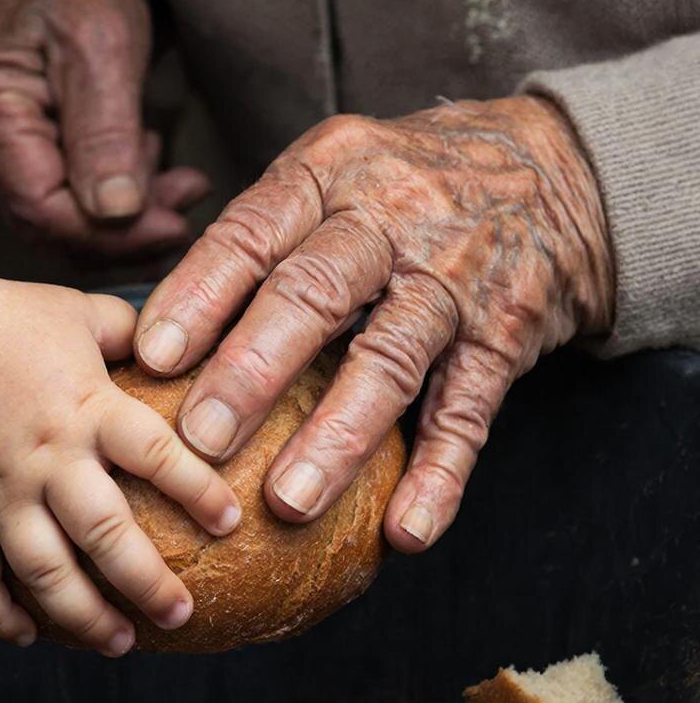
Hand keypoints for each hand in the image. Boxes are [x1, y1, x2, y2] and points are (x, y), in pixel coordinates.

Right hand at [0, 0, 208, 256]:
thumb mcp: (101, 43)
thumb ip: (106, 131)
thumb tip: (115, 212)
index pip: (44, 211)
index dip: (113, 236)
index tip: (175, 227)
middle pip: (53, 230)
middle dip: (128, 231)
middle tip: (188, 206)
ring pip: (66, 227)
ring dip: (131, 220)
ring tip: (182, 187)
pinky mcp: (20, 164)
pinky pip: (70, 207)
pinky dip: (119, 205)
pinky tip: (156, 180)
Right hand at [0, 278, 239, 655]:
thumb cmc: (3, 320)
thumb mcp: (78, 312)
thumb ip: (131, 331)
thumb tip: (178, 343)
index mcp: (87, 409)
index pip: (156, 455)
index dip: (198, 491)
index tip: (229, 523)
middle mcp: (48, 461)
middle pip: (106, 534)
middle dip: (148, 583)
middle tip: (180, 614)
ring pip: (44, 572)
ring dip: (84, 616)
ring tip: (120, 644)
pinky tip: (27, 637)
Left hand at [134, 96, 613, 550]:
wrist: (549, 169)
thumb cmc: (402, 187)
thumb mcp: (330, 173)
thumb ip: (259, 237)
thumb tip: (159, 332)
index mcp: (329, 174)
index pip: (252, 234)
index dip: (199, 296)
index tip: (152, 358)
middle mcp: (390, 220)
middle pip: (314, 293)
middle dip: (253, 369)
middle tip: (202, 439)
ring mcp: (452, 282)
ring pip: (390, 361)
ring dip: (338, 435)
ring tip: (289, 503)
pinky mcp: (505, 336)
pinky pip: (470, 412)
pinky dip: (441, 476)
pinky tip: (408, 532)